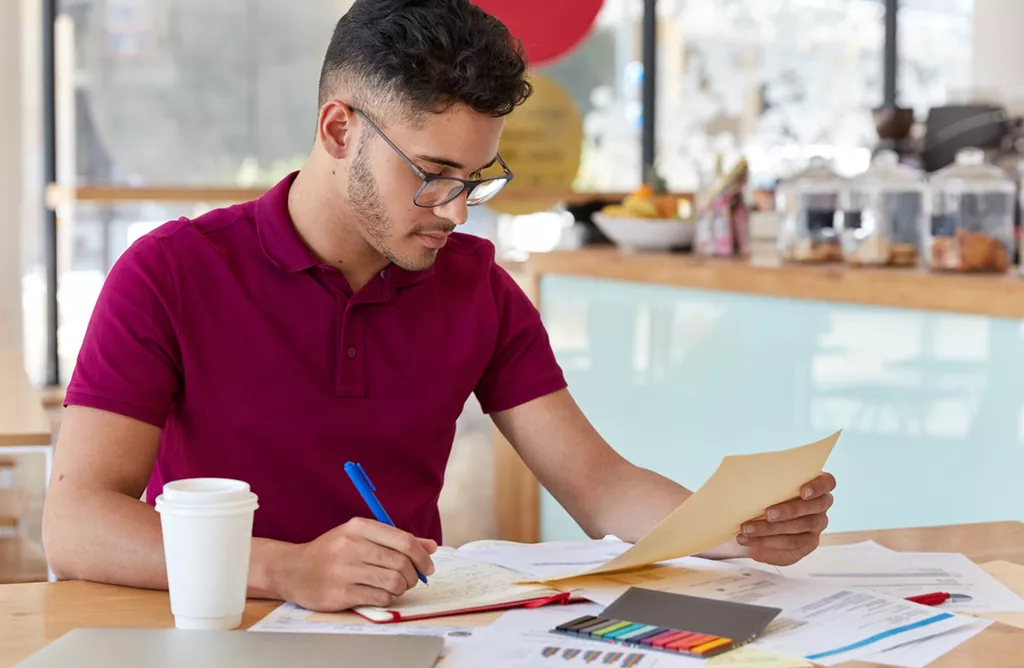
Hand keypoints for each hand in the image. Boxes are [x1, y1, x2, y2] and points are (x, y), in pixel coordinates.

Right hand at [274, 517, 436, 611]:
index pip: (403, 540)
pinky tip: (380, 594)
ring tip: (396, 587)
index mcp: (359, 527)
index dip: (422, 556)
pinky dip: (387, 598)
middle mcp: (352, 546)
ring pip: (393, 582)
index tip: (428, 566)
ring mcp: (345, 570)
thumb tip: (430, 547)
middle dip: (413, 575)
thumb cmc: (331, 552)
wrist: (292, 570)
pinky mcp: (341, 593)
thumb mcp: (359, 536)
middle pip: (401, 563)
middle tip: (411, 579)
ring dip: (402, 588)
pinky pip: (380, 598)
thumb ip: (395, 539)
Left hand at [736, 472, 835, 565]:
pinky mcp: (808, 543)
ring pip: (800, 527)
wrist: (760, 522)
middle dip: (789, 511)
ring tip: (748, 531)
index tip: (803, 492)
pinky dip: (770, 544)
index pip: (827, 482)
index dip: (818, 487)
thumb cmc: (765, 497)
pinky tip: (753, 544)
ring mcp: (816, 525)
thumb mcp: (766, 489)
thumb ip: (766, 485)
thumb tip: (747, 485)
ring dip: (772, 530)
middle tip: (768, 514)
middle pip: (813, 507)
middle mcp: (820, 505)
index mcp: (815, 486)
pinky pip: (792, 544)